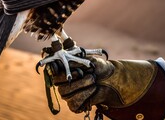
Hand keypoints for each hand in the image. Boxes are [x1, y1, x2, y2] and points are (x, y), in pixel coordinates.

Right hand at [49, 56, 164, 113]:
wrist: (110, 79)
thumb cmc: (98, 67)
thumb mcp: (88, 60)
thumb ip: (75, 60)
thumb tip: (65, 60)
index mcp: (64, 71)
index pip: (54, 74)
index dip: (62, 73)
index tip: (77, 71)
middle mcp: (64, 83)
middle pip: (60, 85)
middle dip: (76, 81)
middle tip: (90, 76)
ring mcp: (69, 95)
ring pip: (66, 94)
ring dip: (82, 87)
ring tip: (94, 81)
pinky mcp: (75, 105)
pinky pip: (74, 103)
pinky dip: (85, 96)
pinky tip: (93, 90)